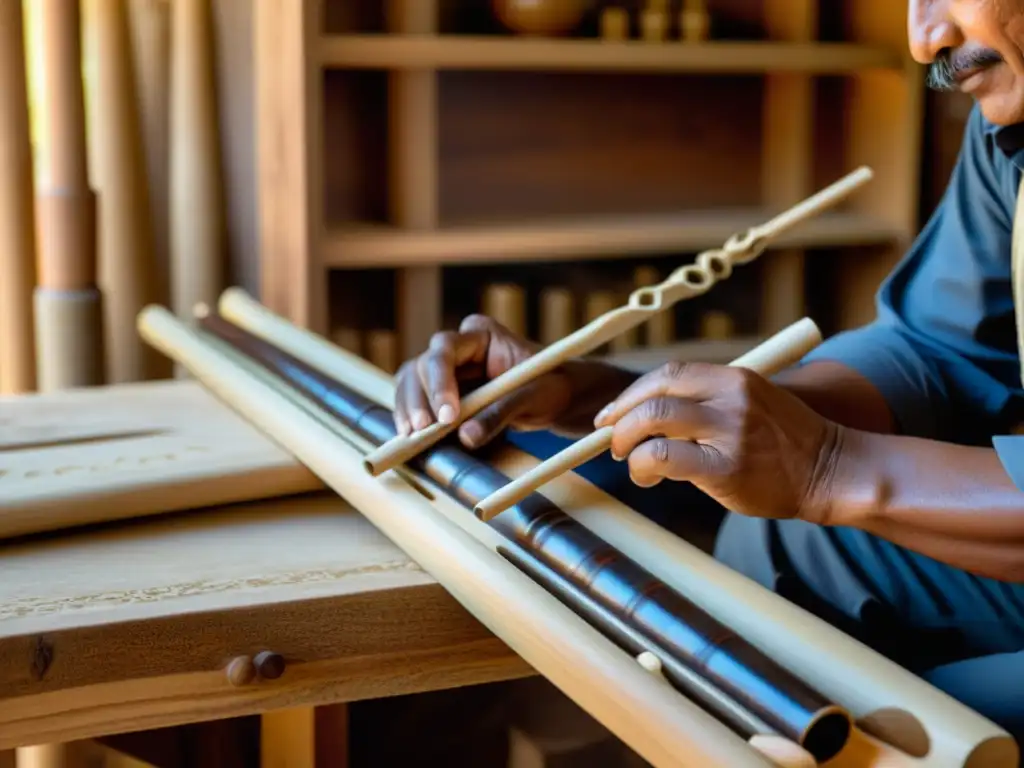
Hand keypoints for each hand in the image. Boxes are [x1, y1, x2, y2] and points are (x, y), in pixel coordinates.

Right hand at [393, 315, 573, 448]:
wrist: (556, 396)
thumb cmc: (550, 386)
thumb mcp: (533, 397)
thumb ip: (501, 413)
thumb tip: (466, 437)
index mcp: (481, 334)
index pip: (445, 349)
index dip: (440, 381)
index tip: (448, 415)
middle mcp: (458, 346)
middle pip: (422, 366)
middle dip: (419, 399)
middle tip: (422, 431)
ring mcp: (447, 368)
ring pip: (412, 381)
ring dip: (408, 408)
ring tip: (410, 437)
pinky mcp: (442, 391)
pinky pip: (416, 399)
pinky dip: (410, 416)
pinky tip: (409, 437)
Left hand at [592, 360, 842, 521]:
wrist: (831, 470)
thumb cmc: (784, 443)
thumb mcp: (750, 403)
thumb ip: (706, 403)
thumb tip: (645, 416)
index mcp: (734, 378)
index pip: (668, 374)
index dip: (632, 395)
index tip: (613, 414)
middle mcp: (730, 397)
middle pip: (654, 394)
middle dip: (620, 418)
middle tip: (613, 441)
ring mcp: (729, 431)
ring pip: (652, 421)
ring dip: (627, 441)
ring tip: (630, 460)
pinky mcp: (726, 467)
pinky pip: (665, 458)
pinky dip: (644, 466)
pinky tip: (647, 477)